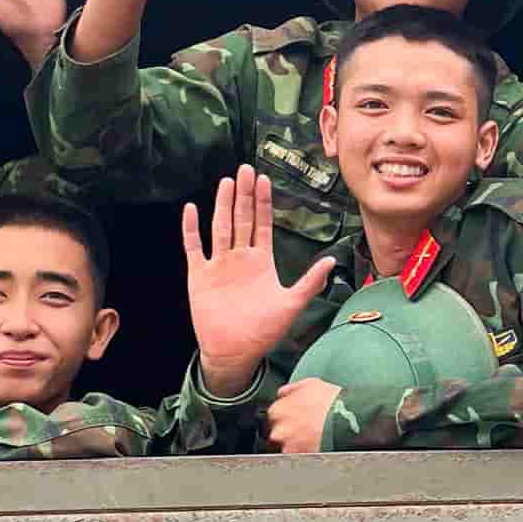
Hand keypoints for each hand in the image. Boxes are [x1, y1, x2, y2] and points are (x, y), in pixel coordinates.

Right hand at [182, 166, 336, 394]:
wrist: (235, 352)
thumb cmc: (263, 331)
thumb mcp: (292, 304)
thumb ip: (310, 281)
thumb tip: (331, 261)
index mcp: (261, 262)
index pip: (262, 224)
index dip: (263, 202)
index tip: (264, 179)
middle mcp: (239, 258)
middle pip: (241, 218)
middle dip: (244, 194)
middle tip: (245, 169)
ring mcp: (218, 265)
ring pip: (220, 227)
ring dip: (222, 204)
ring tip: (226, 182)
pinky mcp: (199, 276)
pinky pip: (194, 247)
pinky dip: (191, 229)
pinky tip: (191, 209)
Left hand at [264, 377, 339, 453]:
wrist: (348, 421)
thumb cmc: (331, 402)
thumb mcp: (309, 384)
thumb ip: (290, 389)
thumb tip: (282, 394)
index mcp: (277, 411)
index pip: (273, 416)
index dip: (286, 416)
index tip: (295, 417)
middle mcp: (278, 431)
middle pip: (278, 433)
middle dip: (289, 431)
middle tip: (305, 428)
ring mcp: (288, 447)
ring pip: (287, 447)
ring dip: (296, 443)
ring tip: (313, 437)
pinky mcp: (300, 459)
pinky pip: (298, 457)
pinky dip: (305, 453)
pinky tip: (316, 445)